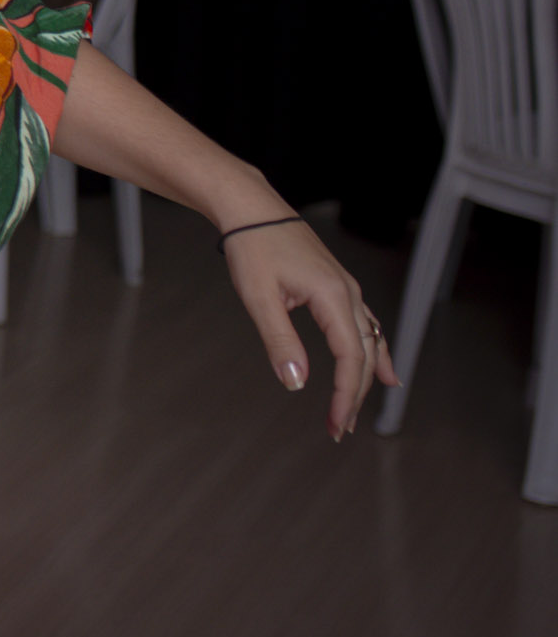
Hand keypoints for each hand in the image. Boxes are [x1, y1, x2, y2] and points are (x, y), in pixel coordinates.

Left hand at [223, 216, 400, 440]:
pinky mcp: (337, 286)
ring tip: (355, 411)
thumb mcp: (259, 297)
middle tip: (339, 428)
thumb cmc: (252, 246)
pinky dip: (374, 352)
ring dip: (363, 377)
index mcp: (333, 297)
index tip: (334, 423)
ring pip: (369, 341)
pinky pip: (365, 326)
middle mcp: (348, 293)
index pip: (351, 357)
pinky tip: (384, 371)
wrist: (251, 208)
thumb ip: (279, 341)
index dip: (345, 394)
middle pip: (364, 354)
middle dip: (354, 394)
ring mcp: (346, 289)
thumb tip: (296, 382)